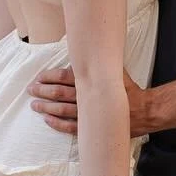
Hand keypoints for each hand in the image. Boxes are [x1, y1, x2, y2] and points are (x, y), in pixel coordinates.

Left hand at [28, 66, 151, 137]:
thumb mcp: (117, 71)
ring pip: (62, 110)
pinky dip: (58, 123)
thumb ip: (102, 63)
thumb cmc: (130, 90)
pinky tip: (47, 119)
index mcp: (93, 81)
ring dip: (46, 107)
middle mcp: (89, 97)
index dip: (50, 77)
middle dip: (43, 90)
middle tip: (31, 89)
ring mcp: (89, 114)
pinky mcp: (92, 127)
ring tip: (34, 104)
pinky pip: (71, 127)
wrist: (144, 111)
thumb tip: (89, 48)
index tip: (39, 77)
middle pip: (60, 93)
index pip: (66, 76)